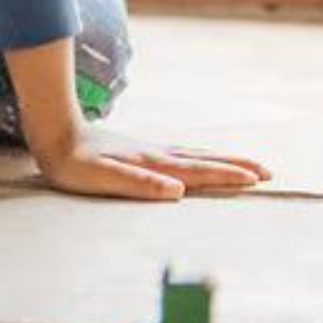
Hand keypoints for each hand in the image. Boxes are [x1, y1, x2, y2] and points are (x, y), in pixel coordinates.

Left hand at [28, 125, 271, 202]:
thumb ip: (139, 185)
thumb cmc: (75, 163)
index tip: (257, 179)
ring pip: (196, 155)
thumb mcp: (103, 178)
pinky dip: (201, 158)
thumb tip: (177, 192)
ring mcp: (150, 150)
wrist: (55, 131)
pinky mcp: (140, 151)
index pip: (198, 171)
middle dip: (237, 165)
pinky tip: (200, 161)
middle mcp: (157, 154)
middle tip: (268, 171)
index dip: (228, 175)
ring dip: (223, 160)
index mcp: (153, 163)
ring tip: (246, 165)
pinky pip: (182, 155)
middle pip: (205, 159)